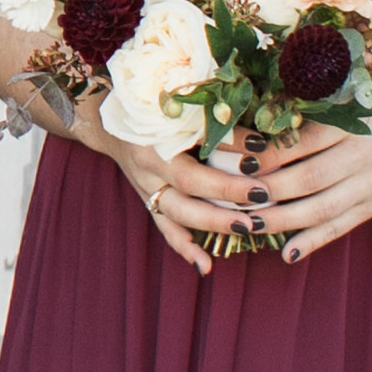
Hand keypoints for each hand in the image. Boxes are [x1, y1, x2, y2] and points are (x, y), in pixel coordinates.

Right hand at [32, 71, 257, 276]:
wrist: (108, 123)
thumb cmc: (150, 107)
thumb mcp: (177, 105)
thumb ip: (212, 118)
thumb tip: (259, 135)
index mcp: (156, 131)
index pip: (198, 136)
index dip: (231, 144)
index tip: (263, 148)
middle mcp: (149, 162)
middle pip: (188, 181)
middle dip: (227, 191)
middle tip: (263, 195)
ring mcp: (146, 186)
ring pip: (179, 211)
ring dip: (214, 222)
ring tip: (246, 228)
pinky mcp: (148, 202)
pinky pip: (165, 229)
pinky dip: (184, 248)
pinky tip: (205, 266)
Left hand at [224, 70, 371, 265]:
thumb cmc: (365, 113)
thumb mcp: (338, 106)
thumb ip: (301, 117)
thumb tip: (246, 132)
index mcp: (347, 125)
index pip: (299, 141)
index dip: (264, 152)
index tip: (231, 158)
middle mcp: (360, 156)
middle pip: (307, 178)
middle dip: (266, 190)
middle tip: (230, 196)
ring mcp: (369, 186)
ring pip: (321, 208)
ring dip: (282, 220)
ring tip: (248, 225)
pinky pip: (340, 228)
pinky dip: (313, 242)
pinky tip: (287, 253)